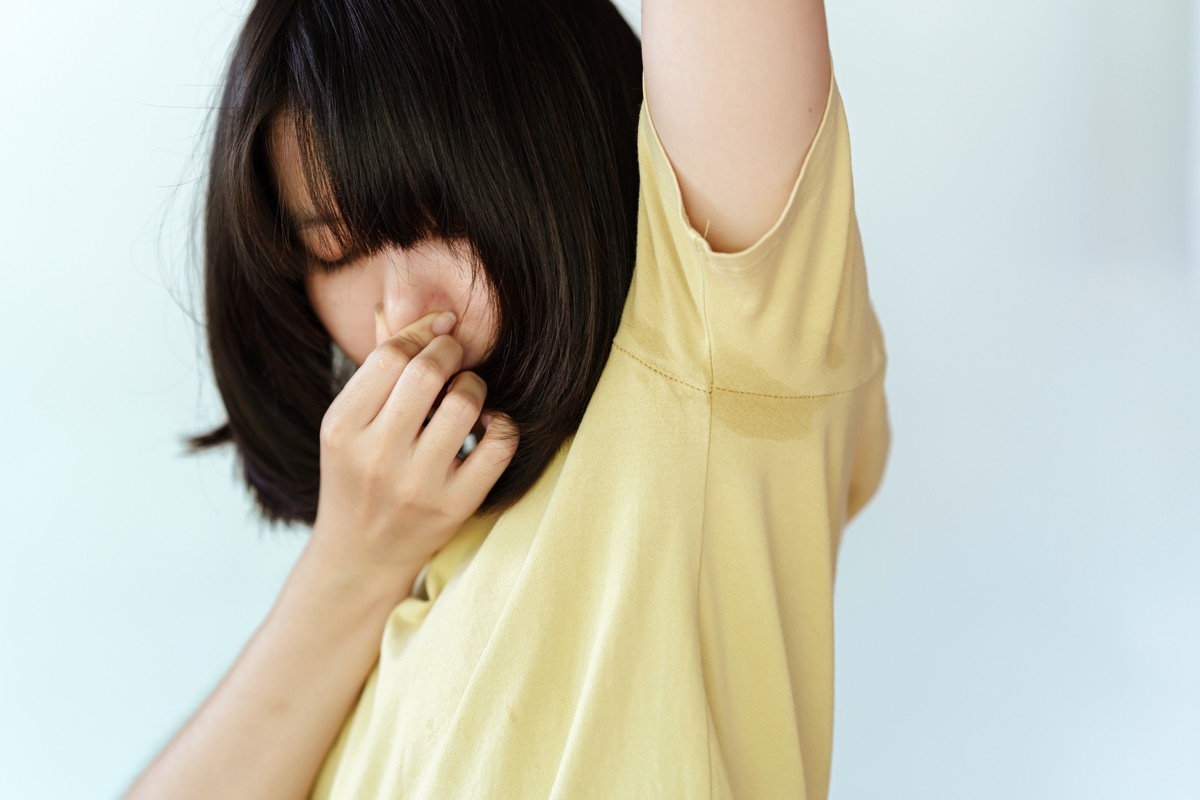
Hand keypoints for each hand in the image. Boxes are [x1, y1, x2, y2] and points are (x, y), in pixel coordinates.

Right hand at [308, 307, 517, 595]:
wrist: (360, 556)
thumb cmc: (356, 477)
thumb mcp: (348, 426)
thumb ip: (375, 371)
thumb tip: (401, 309)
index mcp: (342, 427)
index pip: (390, 356)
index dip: (422, 332)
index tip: (440, 328)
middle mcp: (376, 456)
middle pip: (427, 371)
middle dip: (451, 351)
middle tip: (456, 354)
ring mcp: (416, 485)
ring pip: (465, 403)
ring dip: (475, 386)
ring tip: (468, 393)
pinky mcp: (454, 507)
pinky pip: (498, 446)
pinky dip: (502, 425)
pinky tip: (489, 426)